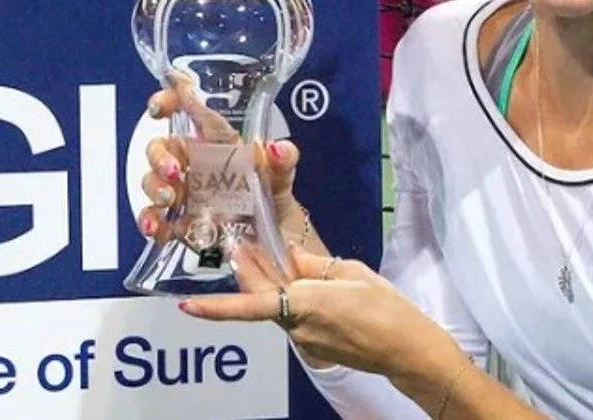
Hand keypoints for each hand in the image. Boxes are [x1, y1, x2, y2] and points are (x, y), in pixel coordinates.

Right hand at [136, 71, 302, 242]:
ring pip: (153, 181)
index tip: (160, 106)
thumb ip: (284, 161)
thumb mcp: (281, 178)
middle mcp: (197, 165)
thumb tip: (278, 149)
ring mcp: (186, 194)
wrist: (277, 243)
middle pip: (163, 148)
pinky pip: (156, 218)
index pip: (190, 113)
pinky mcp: (180, 223)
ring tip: (169, 199)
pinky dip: (151, 222)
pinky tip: (157, 226)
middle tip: (173, 170)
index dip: (171, 101)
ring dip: (154, 187)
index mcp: (219, 144)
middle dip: (159, 155)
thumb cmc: (273, 200)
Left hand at [179, 246, 461, 380]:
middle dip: (247, 274)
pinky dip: (292, 299)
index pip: (250, 305)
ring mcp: (304, 339)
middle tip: (238, 243)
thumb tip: (289, 257)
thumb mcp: (352, 273)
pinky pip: (294, 318)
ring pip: (277, 308)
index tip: (186, 306)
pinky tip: (306, 284)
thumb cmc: (386, 306)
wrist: (406, 349)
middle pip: (259, 299)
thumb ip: (315, 265)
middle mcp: (297, 325)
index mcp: (305, 302)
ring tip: (272, 255)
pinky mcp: (314, 346)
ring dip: (271, 285)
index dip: (215, 307)